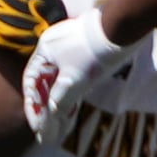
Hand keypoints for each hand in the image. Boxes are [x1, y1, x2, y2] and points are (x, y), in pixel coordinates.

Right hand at [20, 7, 135, 141]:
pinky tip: (76, 101)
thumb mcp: (75, 80)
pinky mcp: (87, 48)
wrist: (125, 26)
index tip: (37, 128)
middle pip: (45, 81)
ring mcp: (70, 46)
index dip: (33, 106)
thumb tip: (51, 115)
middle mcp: (53, 47)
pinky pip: (72, 72)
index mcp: (44, 51)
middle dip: (46, 105)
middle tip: (48, 129)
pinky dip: (72, 89)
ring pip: (60, 77)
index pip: (31, 82)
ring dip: (60, 99)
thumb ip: (59, 99)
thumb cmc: (95, 53)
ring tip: (63, 121)